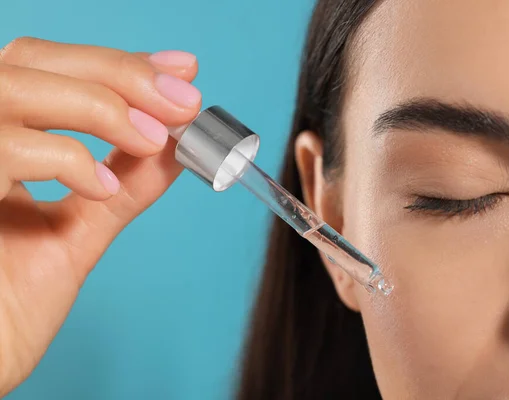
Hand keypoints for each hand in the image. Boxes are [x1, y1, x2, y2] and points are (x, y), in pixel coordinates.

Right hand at [0, 37, 200, 395]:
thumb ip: (126, 185)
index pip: (51, 69)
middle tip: (182, 102)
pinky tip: (101, 188)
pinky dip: (64, 157)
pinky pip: (2, 149)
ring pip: (14, 87)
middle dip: (119, 74)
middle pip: (32, 59)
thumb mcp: (80, 230)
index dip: (119, 63)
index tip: (183, 70)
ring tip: (153, 140)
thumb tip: (177, 143)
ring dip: (100, 106)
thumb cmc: (10, 307)